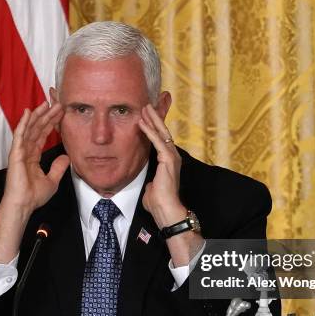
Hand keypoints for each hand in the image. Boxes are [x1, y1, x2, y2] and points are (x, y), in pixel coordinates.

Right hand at [0, 102, 68, 262]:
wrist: (23, 205)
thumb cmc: (34, 196)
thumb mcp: (52, 180)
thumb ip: (58, 167)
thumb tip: (66, 157)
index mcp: (32, 156)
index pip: (42, 135)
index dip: (51, 123)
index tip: (60, 113)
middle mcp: (25, 151)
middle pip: (37, 128)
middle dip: (46, 115)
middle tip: (56, 103)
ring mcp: (19, 151)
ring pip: (29, 128)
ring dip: (37, 115)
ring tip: (46, 103)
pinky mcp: (15, 153)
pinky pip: (20, 135)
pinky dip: (24, 123)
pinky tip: (29, 112)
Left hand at [138, 104, 186, 227]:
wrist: (166, 210)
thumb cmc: (159, 202)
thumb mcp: (152, 187)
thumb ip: (151, 181)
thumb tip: (149, 183)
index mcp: (169, 162)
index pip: (161, 140)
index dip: (154, 128)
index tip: (147, 117)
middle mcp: (172, 156)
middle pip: (163, 132)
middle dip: (155, 118)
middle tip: (147, 105)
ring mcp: (171, 157)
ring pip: (161, 133)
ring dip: (152, 119)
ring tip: (145, 107)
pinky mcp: (167, 159)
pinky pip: (157, 141)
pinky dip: (149, 131)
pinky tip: (142, 122)